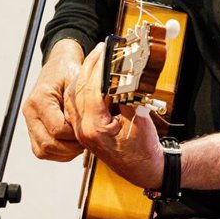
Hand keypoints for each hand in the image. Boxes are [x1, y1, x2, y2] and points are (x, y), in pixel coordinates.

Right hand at [22, 39, 86, 160]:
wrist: (60, 65)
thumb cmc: (69, 70)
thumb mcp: (78, 80)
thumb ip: (80, 102)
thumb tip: (88, 124)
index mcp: (40, 99)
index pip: (57, 129)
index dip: (76, 134)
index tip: (89, 129)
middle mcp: (30, 112)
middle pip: (48, 144)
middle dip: (71, 147)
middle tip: (87, 140)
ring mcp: (30, 122)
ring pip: (44, 151)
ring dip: (64, 152)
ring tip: (80, 142)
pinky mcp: (33, 129)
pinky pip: (42, 150)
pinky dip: (58, 152)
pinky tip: (72, 143)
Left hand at [65, 42, 163, 189]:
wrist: (144, 169)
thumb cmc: (143, 149)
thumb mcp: (138, 118)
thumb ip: (125, 95)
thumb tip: (119, 74)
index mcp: (95, 127)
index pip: (91, 88)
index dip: (98, 66)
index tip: (105, 50)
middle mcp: (83, 129)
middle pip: (79, 89)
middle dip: (90, 66)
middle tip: (100, 49)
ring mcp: (81, 131)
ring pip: (75, 96)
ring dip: (84, 75)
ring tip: (96, 59)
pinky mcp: (84, 131)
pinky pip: (77, 105)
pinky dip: (82, 88)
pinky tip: (90, 79)